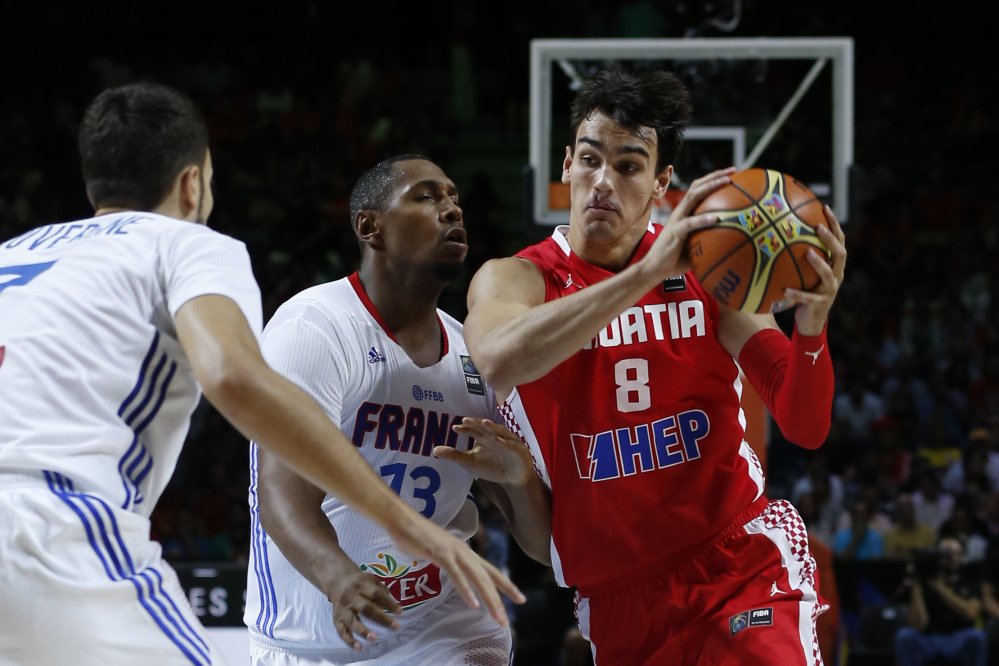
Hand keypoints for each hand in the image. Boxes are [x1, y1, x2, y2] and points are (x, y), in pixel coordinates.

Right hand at [325, 567, 401, 650]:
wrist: (337, 581)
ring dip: (363, 631)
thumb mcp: (371, 580)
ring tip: (374, 639)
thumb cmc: (359, 583)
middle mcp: (351, 597)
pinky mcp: (336, 619)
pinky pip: (342, 631)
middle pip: (366, 608)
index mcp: (361, 585)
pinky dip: (349, 641)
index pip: (376, 594)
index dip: (389, 603)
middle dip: (381, 618)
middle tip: (395, 627)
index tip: (400, 612)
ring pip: (352, 621)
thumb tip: (393, 605)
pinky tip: (359, 648)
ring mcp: (343, 609)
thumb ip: (381, 591)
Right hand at [385, 515, 525, 626]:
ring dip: (489, 599)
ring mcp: (455, 552)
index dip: (507, 585)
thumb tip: (456, 574)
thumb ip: (451, 562)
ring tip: (497, 617)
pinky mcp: (441, 554)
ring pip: (478, 579)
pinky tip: (473, 604)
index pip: (492, 571)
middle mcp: (465, 552)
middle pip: (489, 579)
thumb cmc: (418, 537)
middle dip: (500, 600)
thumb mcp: (441, 552)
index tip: (520, 599)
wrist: (402, 520)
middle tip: (506, 621)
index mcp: (466, 553)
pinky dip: (466, 590)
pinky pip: (456, 575)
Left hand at [435, 418, 534, 484]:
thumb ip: (454, 456)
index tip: (454, 428)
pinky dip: (505, 442)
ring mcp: (507, 441)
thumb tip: (435, 450)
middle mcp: (495, 436)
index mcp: (483, 437)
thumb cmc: (491, 467)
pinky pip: (511, 444)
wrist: (513, 478)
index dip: (465, 428)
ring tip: (484, 423)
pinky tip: (498, 440)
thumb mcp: (470, 463)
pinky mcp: (518, 449)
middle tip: (466, 420)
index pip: (472, 430)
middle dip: (477, 423)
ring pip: (499, 432)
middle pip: (485, 427)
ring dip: (492, 427)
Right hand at [641, 167, 735, 280]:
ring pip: (693, 196)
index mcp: (684, 213)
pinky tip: (717, 218)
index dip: (713, 180)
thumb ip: (707, 240)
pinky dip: (703, 219)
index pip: (698, 190)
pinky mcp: (675, 232)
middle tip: (733, 171)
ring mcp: (676, 220)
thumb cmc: (674, 261)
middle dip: (715, 175)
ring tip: (727, 182)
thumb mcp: (694, 247)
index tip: (731, 175)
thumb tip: (731, 242)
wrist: (653, 269)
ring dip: (710, 187)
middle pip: (697, 186)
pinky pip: (690, 223)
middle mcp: (680, 212)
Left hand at [784, 205, 846, 334]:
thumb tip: (776, 234)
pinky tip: (785, 290)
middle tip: (818, 227)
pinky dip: (797, 294)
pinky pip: (807, 298)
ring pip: (828, 275)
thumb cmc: (805, 291)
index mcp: (834, 266)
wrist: (812, 321)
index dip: (835, 224)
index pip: (839, 241)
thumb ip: (797, 256)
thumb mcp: (803, 273)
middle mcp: (836, 276)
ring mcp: (829, 291)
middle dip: (831, 239)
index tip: (825, 207)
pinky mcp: (819, 304)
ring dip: (819, 263)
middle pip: (840, 254)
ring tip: (808, 253)